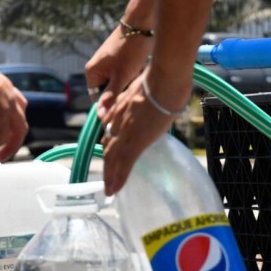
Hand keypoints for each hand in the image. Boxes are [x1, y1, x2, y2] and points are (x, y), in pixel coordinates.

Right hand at [85, 27, 154, 116]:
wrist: (141, 24)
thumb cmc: (130, 51)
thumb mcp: (121, 77)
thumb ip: (110, 97)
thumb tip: (100, 115)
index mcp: (91, 72)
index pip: (97, 97)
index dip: (111, 101)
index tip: (125, 98)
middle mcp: (96, 67)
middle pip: (109, 89)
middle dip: (123, 88)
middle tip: (134, 81)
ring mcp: (107, 61)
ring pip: (119, 81)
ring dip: (129, 80)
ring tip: (138, 71)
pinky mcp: (117, 57)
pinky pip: (124, 72)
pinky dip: (132, 72)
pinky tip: (140, 65)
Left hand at [100, 65, 188, 195]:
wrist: (163, 80)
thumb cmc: (159, 80)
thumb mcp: (139, 88)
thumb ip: (135, 98)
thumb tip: (144, 102)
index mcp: (119, 111)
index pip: (110, 132)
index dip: (109, 145)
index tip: (108, 154)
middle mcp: (117, 124)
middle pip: (109, 148)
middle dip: (107, 165)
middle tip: (107, 179)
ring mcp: (125, 133)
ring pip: (113, 158)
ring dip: (110, 176)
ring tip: (109, 189)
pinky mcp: (136, 141)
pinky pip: (124, 164)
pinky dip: (118, 178)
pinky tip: (115, 189)